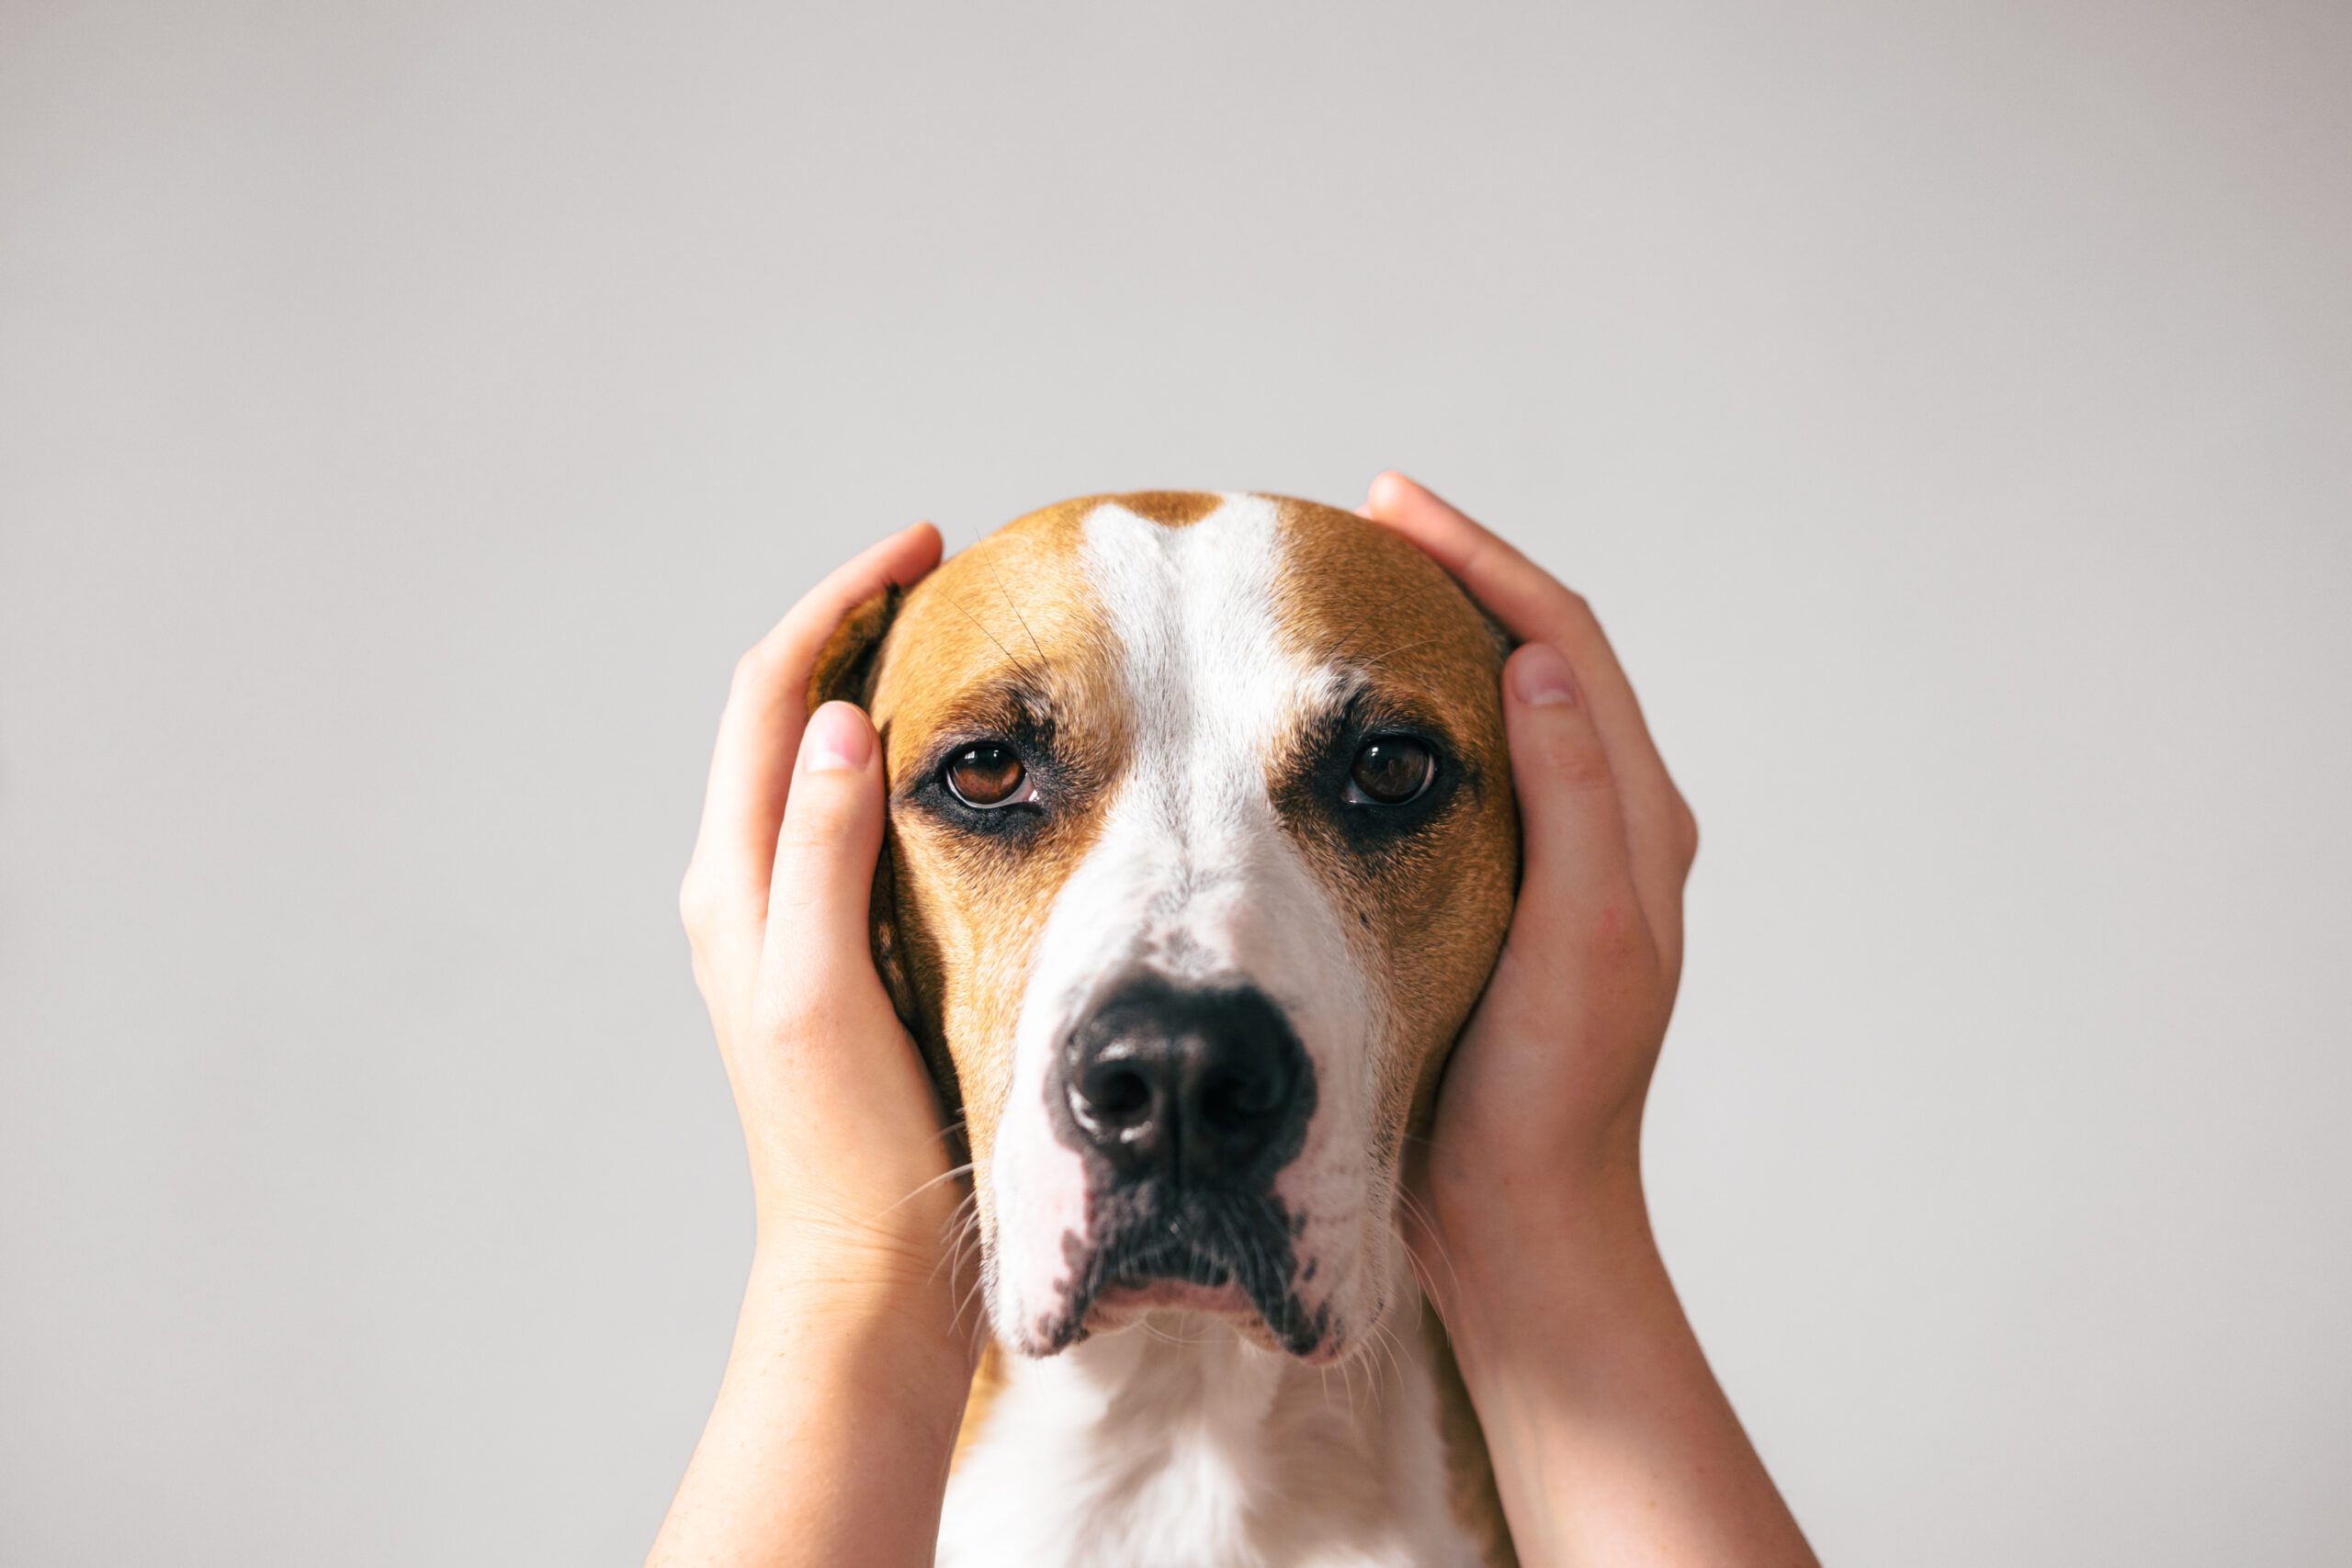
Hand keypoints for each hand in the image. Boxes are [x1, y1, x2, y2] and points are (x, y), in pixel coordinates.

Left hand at [676, 520, 964, 1314]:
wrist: (861, 1266)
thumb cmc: (851, 1146)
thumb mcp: (829, 989)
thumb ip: (823, 853)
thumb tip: (836, 722)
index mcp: (732, 884)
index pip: (770, 696)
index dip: (837, 604)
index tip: (922, 548)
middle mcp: (742, 890)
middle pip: (780, 713)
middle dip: (851, 625)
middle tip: (942, 575)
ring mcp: (780, 922)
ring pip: (809, 761)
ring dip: (866, 685)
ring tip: (950, 642)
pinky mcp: (826, 954)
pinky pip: (842, 819)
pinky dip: (888, 760)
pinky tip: (954, 767)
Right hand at [1367, 474, 1698, 1317]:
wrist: (1523, 1218)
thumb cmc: (1549, 1096)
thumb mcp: (1580, 944)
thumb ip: (1577, 803)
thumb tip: (1533, 666)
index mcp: (1638, 822)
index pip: (1563, 643)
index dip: (1483, 561)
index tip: (1390, 507)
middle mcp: (1610, 826)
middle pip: (1539, 653)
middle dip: (1459, 575)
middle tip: (1364, 520)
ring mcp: (1558, 860)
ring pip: (1503, 704)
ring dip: (1440, 633)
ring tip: (1356, 587)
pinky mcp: (1504, 894)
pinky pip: (1466, 767)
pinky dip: (1416, 712)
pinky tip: (1352, 713)